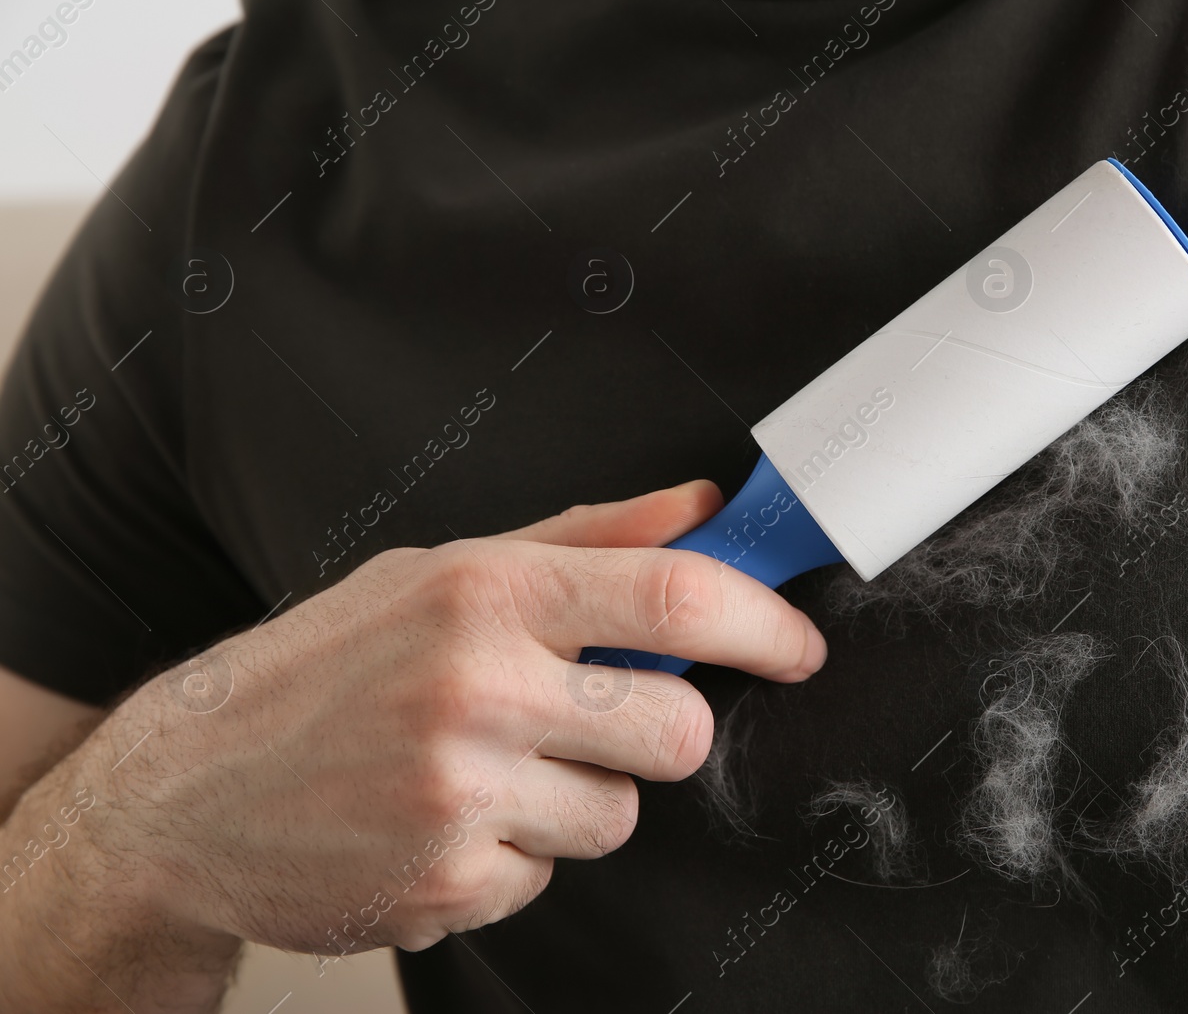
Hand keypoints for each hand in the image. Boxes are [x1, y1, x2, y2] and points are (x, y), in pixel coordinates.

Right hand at [62, 480, 826, 962]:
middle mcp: (475, 688)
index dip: (762, 623)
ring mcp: (460, 795)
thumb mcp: (441, 573)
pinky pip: (549, 877)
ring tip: (487, 770)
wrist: (183, 792)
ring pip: (621, 815)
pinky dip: (515, 856)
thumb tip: (701, 509)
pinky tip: (442, 822)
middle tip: (594, 720)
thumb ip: (584, 539)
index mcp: (482, 593)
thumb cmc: (321, 668)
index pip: (671, 596)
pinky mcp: (446, 884)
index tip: (799, 644)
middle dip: (662, 730)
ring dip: (579, 800)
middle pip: (678, 728)